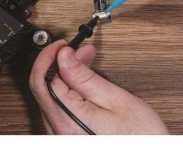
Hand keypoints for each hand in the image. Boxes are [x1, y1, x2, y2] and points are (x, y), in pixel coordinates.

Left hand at [29, 40, 168, 134]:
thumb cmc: (139, 136)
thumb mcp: (115, 100)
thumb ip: (85, 79)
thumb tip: (64, 57)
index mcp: (67, 122)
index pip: (42, 81)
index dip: (50, 57)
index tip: (63, 45)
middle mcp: (59, 133)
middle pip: (44, 88)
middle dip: (60, 63)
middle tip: (79, 50)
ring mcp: (62, 137)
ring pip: (51, 97)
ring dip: (65, 75)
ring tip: (85, 62)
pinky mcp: (68, 137)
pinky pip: (59, 108)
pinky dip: (68, 90)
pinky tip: (82, 81)